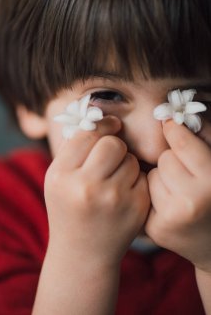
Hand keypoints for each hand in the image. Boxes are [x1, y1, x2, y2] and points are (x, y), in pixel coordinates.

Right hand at [45, 116, 149, 267]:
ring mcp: (113, 200)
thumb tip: (99, 116)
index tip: (111, 125)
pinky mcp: (135, 209)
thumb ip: (73, 147)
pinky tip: (123, 196)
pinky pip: (143, 177)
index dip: (102, 124)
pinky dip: (135, 181)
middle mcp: (85, 187)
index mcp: (60, 176)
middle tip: (110, 157)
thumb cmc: (68, 208)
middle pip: (113, 143)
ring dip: (125, 165)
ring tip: (113, 183)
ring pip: (131, 160)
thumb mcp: (57, 178)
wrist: (82, 254)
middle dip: (114, 146)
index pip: (87, 133)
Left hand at [145, 119, 210, 271]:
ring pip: (151, 175)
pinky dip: (154, 195)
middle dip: (173, 161)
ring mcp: (171, 217)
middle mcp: (192, 202)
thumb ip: (201, 138)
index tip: (170, 125)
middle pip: (165, 159)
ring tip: (179, 192)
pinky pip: (144, 193)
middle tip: (187, 175)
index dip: (175, 131)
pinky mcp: (155, 228)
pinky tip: (169, 205)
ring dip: (162, 178)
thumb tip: (172, 116)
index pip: (183, 143)